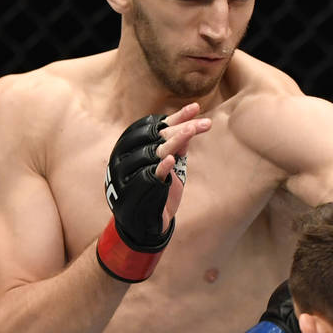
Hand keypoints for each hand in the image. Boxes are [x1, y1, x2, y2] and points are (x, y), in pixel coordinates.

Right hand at [97, 103, 209, 281]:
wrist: (145, 224)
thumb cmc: (156, 191)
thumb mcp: (168, 165)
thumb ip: (176, 147)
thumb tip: (190, 125)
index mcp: (131, 147)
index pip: (154, 126)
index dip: (175, 117)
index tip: (195, 108)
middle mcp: (127, 156)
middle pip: (157, 136)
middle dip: (181, 126)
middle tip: (204, 123)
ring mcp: (132, 173)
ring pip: (157, 151)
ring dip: (177, 139)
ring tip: (195, 129)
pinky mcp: (140, 189)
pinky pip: (152, 175)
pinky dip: (162, 167)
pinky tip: (173, 159)